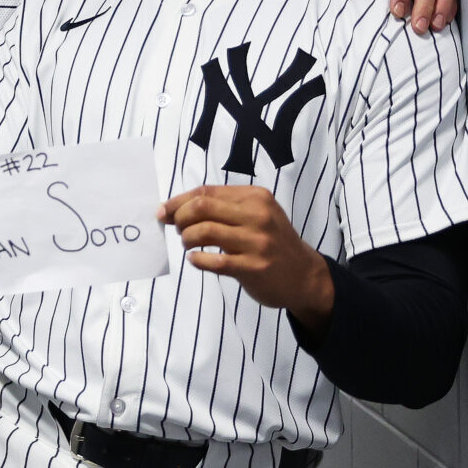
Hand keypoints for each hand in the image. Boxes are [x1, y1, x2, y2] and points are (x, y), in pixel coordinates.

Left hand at [158, 185, 333, 334]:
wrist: (305, 276)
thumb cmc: (272, 242)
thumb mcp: (257, 215)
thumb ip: (224, 207)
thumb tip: (175, 208)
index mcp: (255, 197)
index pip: (205, 192)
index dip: (178, 201)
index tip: (163, 212)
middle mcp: (258, 216)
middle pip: (201, 207)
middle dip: (180, 218)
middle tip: (178, 229)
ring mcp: (257, 242)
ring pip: (204, 231)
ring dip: (186, 238)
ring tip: (188, 244)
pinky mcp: (254, 267)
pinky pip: (214, 261)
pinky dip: (197, 259)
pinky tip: (196, 259)